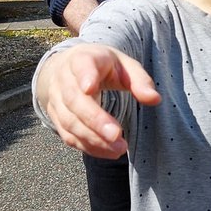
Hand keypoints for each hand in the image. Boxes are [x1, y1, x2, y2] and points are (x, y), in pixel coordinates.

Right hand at [38, 44, 160, 157]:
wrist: (69, 67)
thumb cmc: (103, 66)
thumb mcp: (124, 65)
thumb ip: (139, 80)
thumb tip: (155, 99)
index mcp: (83, 59)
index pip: (81, 65)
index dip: (84, 76)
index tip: (90, 88)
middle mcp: (64, 78)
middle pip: (74, 100)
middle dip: (94, 120)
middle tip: (116, 135)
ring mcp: (55, 99)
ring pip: (69, 121)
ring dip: (93, 138)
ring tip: (119, 148)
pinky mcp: (55, 117)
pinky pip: (68, 135)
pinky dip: (87, 146)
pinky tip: (108, 151)